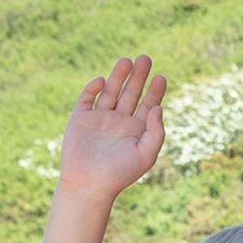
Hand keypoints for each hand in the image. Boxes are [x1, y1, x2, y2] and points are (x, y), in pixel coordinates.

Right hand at [58, 54, 166, 202]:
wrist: (89, 184)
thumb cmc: (120, 174)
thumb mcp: (145, 155)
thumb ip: (155, 132)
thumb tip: (158, 108)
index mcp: (135, 131)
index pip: (147, 105)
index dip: (155, 91)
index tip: (161, 77)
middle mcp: (118, 123)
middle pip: (131, 94)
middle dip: (138, 77)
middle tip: (145, 58)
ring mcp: (99, 119)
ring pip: (111, 92)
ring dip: (118, 76)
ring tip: (127, 60)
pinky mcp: (80, 119)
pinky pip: (87, 98)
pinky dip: (94, 88)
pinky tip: (103, 80)